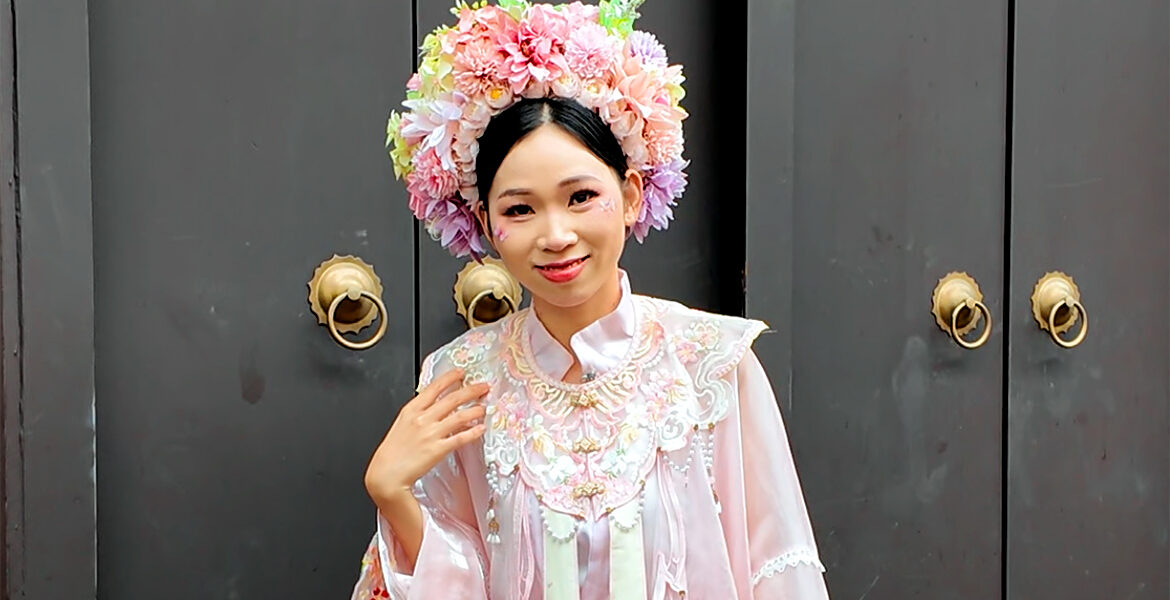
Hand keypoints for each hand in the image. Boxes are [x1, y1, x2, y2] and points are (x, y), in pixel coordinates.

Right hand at [364, 369, 488, 504]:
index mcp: (411, 410)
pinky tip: (480, 429)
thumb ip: (418, 414)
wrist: (385, 474)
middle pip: (452, 399)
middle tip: (483, 387)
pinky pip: (460, 438)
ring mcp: (431, 433)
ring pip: (459, 416)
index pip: (434, 388)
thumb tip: (435, 407)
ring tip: (484, 408)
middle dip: (471, 390)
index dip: (450, 378)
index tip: (461, 373)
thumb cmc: (392, 452)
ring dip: (475, 410)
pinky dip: (473, 432)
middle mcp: (422, 419)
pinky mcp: (437, 449)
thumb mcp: (401, 424)